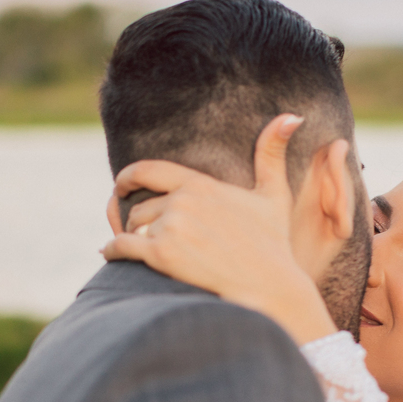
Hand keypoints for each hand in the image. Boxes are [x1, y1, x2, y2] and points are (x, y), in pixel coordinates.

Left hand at [102, 114, 338, 345]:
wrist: (269, 286)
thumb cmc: (273, 244)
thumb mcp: (274, 195)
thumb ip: (272, 153)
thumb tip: (292, 116)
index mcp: (201, 185)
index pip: (148, 170)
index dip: (128, 177)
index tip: (121, 185)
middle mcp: (183, 201)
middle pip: (140, 206)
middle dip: (135, 219)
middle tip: (135, 231)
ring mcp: (171, 227)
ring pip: (131, 226)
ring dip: (128, 236)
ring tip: (134, 247)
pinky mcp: (162, 254)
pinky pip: (122, 246)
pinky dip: (112, 250)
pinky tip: (110, 253)